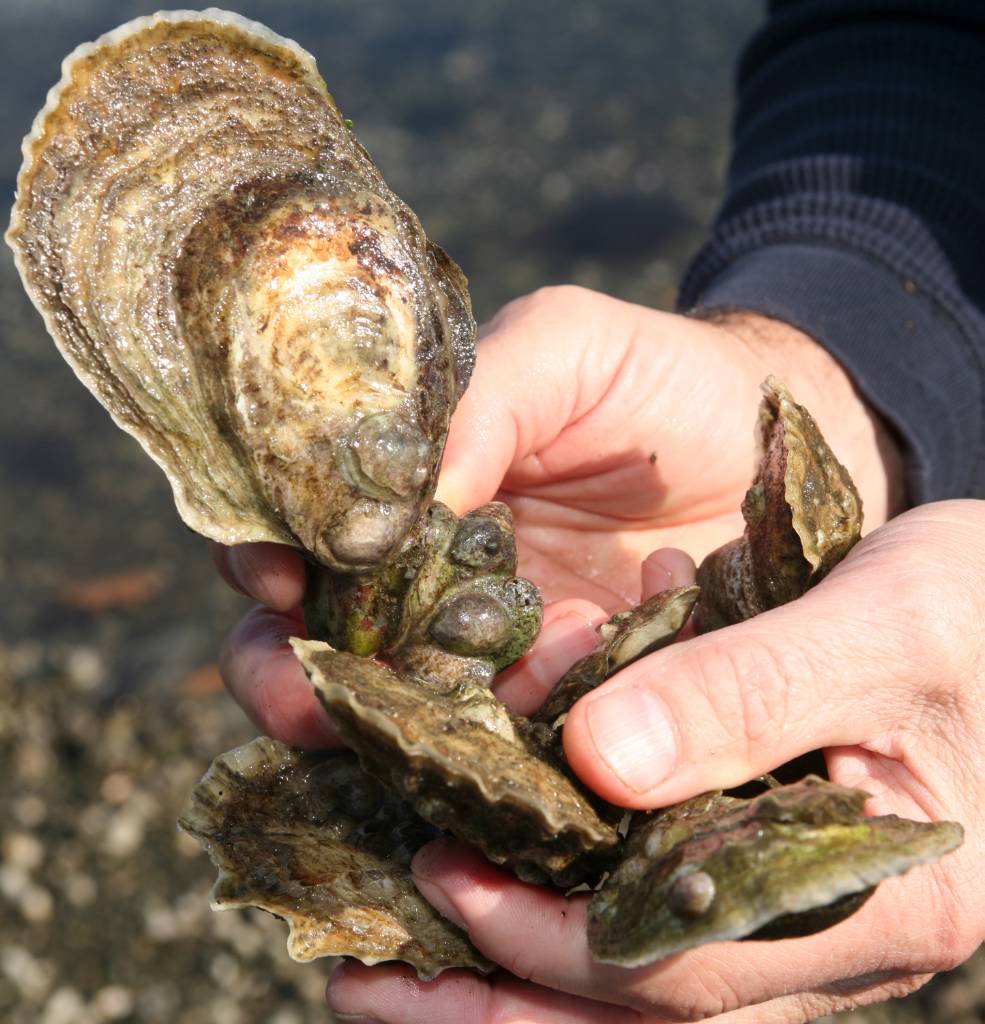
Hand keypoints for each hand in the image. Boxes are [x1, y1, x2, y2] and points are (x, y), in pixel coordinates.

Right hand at [212, 285, 902, 742]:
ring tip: (394, 731)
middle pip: (319, 641)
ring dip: (377, 732)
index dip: (267, 553)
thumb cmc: (657, 381)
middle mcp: (426, 581)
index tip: (274, 574)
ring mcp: (490, 656)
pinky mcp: (561, 711)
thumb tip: (399, 494)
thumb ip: (480, 398)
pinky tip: (497, 752)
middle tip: (303, 692)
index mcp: (409, 493)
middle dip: (291, 672)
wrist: (770, 449)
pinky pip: (501, 754)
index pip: (302, 529)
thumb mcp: (565, 347)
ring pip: (396, 713)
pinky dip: (482, 763)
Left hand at [328, 501, 984, 1022]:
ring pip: (647, 984)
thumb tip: (598, 762)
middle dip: (500, 997)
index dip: (550, 937)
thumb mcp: (878, 626)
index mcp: (881, 896)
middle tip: (368, 977)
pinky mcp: (779, 875)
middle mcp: (838, 936)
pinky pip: (663, 927)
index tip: (439, 879)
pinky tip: (491, 895)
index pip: (684, 961)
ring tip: (393, 970)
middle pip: (647, 1006)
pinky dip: (568, 920)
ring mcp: (807, 916)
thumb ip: (748, 693)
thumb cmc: (980, 609)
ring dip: (518, 980)